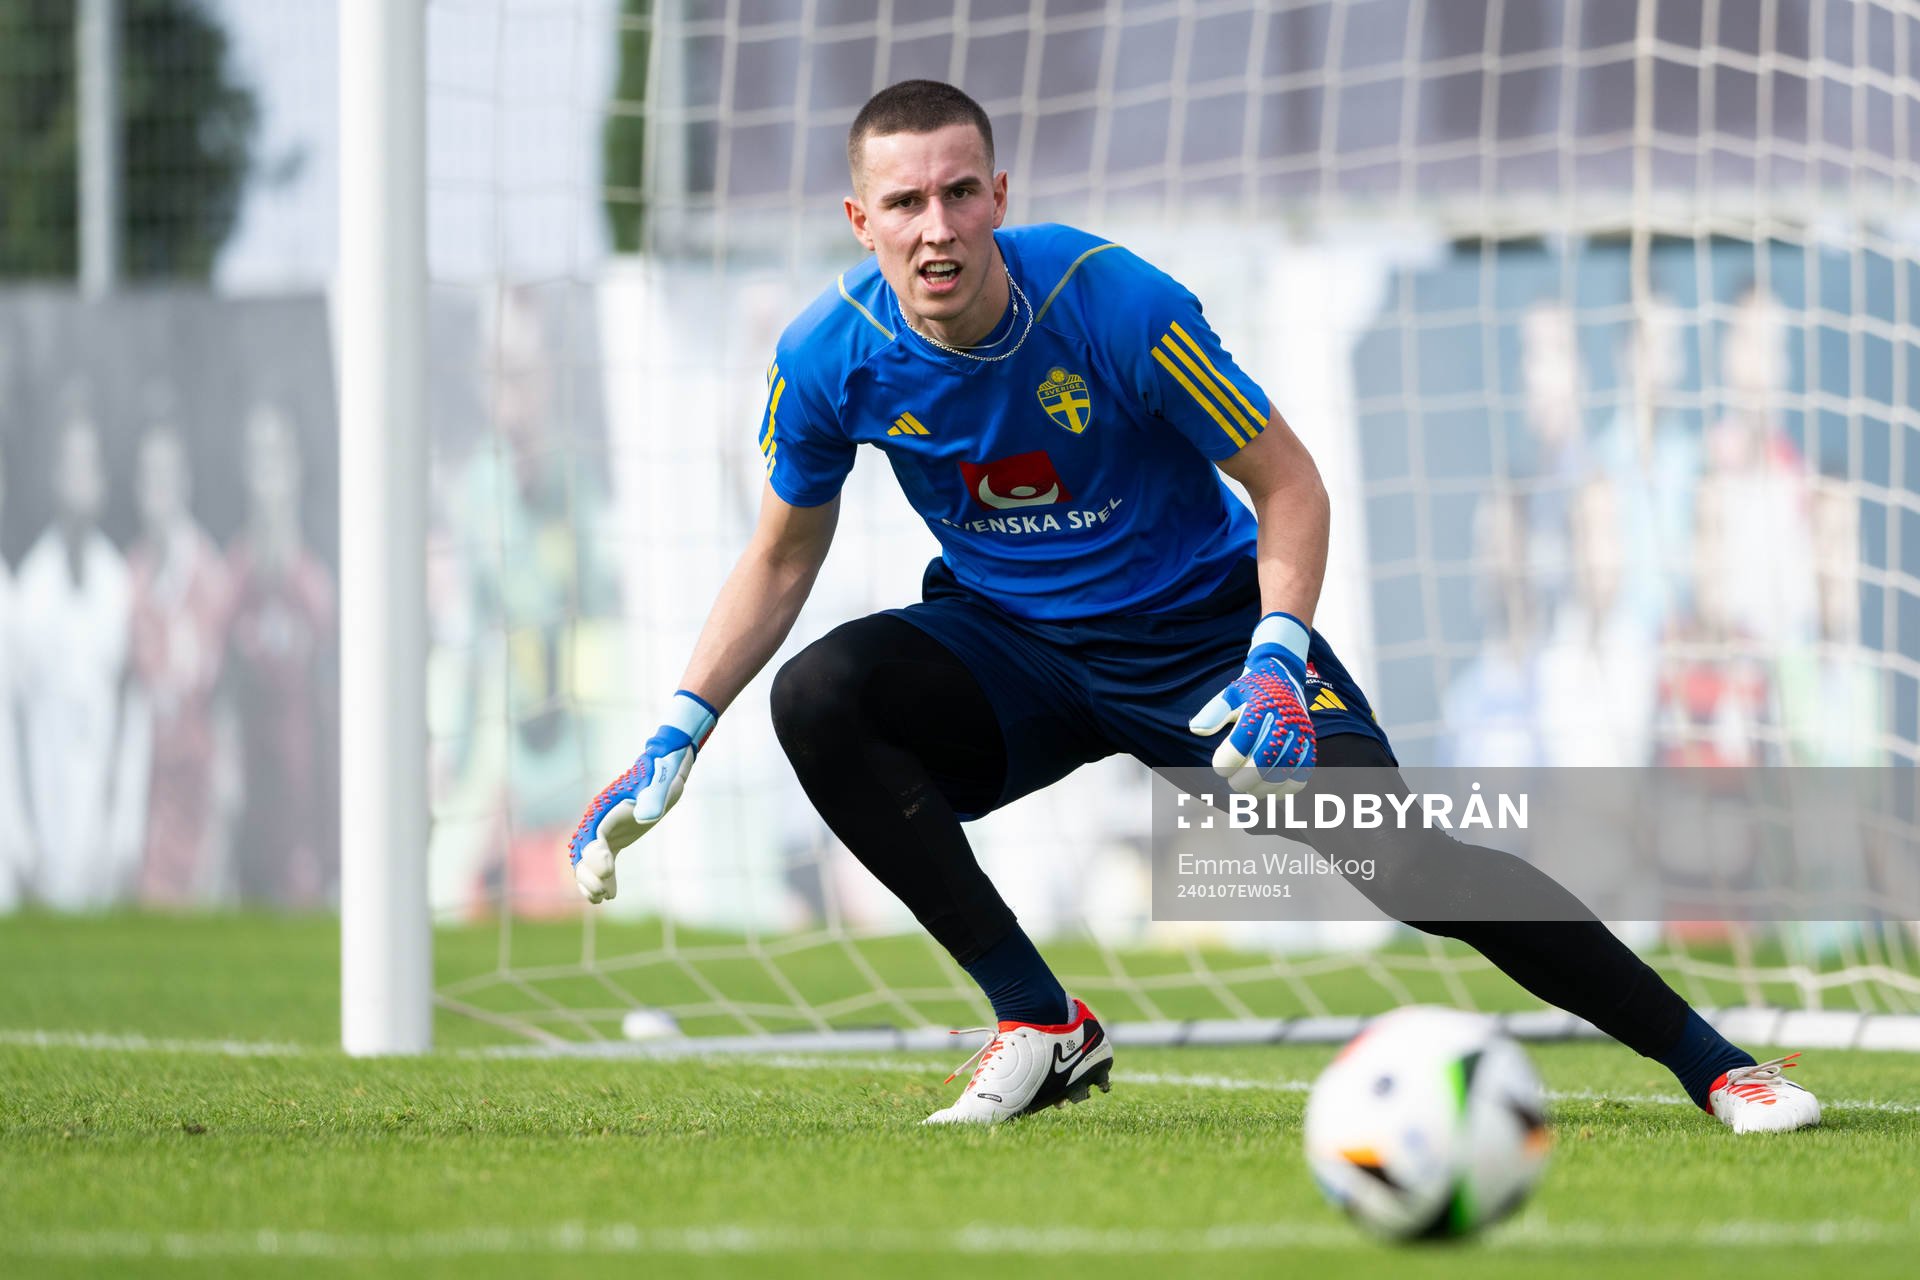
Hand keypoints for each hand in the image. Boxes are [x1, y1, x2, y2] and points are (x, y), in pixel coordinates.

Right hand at [568, 691, 716, 902]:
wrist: (662, 768)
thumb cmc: (661, 774)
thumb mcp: (660, 784)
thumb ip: (653, 799)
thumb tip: (647, 818)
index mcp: (606, 807)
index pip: (595, 833)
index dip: (595, 853)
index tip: (606, 869)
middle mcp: (599, 820)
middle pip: (583, 850)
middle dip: (588, 873)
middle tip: (601, 894)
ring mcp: (604, 831)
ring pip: (586, 860)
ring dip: (589, 881)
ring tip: (599, 899)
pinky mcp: (612, 840)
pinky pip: (601, 863)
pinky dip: (602, 880)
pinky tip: (608, 897)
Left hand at [1187, 612, 1315, 795]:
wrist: (1283, 675)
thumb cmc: (1252, 689)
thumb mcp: (1230, 694)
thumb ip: (1213, 712)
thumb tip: (1196, 729)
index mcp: (1260, 706)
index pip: (1241, 743)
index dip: (1226, 761)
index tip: (1219, 767)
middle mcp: (1283, 719)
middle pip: (1264, 760)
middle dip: (1245, 779)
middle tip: (1233, 782)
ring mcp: (1299, 732)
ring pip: (1285, 770)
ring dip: (1264, 787)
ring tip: (1250, 789)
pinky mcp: (1310, 742)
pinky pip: (1304, 771)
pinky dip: (1288, 787)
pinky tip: (1272, 790)